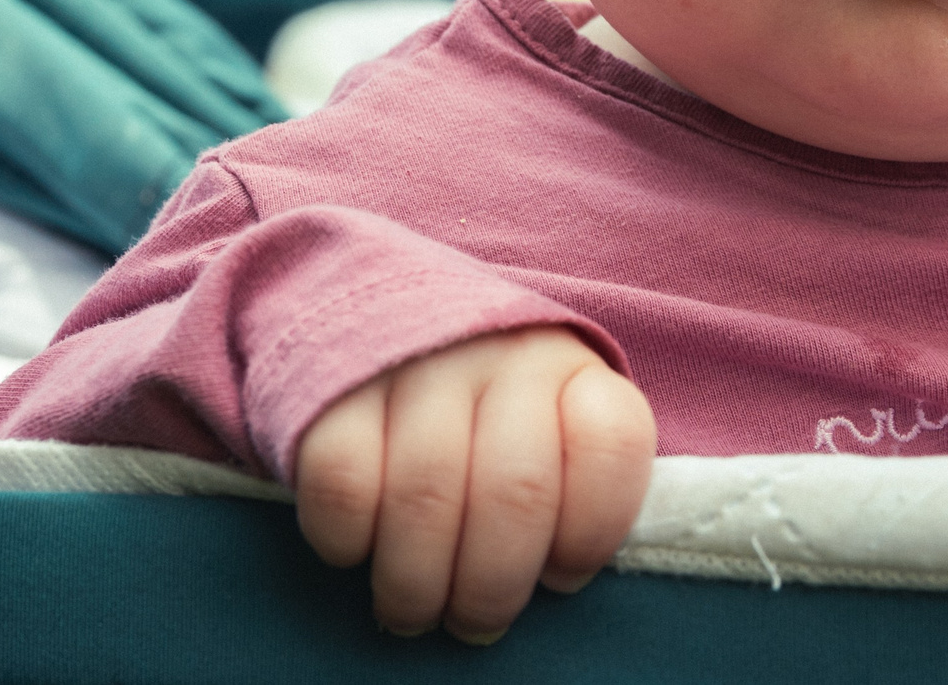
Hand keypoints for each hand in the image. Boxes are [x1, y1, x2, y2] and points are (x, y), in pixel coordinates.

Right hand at [294, 326, 656, 642]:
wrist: (384, 325)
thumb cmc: (486, 411)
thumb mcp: (552, 426)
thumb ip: (569, 487)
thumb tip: (555, 578)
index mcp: (572, 367)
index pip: (611, 442)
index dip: (593, 532)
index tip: (562, 577)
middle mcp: (503, 353)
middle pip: (517, 492)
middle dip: (494, 586)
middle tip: (475, 623)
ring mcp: (418, 362)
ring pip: (427, 497)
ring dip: (418, 582)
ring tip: (415, 610)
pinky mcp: (336, 386)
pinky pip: (343, 484)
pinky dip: (349, 539)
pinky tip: (358, 551)